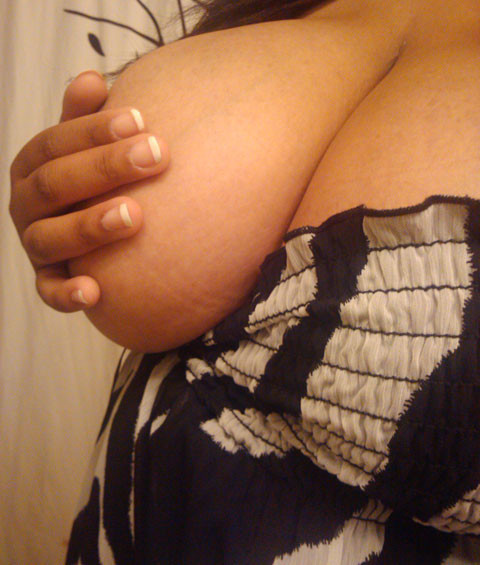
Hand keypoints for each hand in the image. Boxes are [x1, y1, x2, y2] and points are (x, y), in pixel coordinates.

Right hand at [9, 70, 169, 311]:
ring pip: (50, 237)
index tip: (141, 119)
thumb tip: (91, 77)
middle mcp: (27, 204)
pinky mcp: (48, 280)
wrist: (89, 233)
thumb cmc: (93, 181)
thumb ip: (84, 119)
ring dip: (89, 226)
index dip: (94, 130)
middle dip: (105, 168)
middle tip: (155, 155)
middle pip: (55, 184)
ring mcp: (35, 244)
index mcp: (33, 165)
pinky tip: (95, 292)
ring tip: (135, 215)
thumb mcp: (85, 147)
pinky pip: (49, 291)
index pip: (56, 143)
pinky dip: (67, 294)